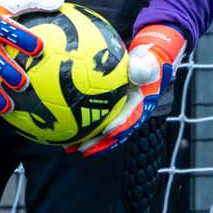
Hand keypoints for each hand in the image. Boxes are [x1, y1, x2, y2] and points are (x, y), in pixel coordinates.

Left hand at [73, 24, 184, 156]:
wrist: (147, 63)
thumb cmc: (147, 62)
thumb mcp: (148, 63)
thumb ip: (142, 68)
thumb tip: (136, 70)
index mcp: (139, 106)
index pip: (128, 119)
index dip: (118, 127)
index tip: (106, 132)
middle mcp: (128, 114)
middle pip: (111, 132)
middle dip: (98, 143)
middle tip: (80, 149)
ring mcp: (118, 113)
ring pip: (101, 130)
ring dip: (86, 139)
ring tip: (68, 147)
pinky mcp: (109, 110)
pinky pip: (94, 119)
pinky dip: (81, 125)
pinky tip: (64, 129)